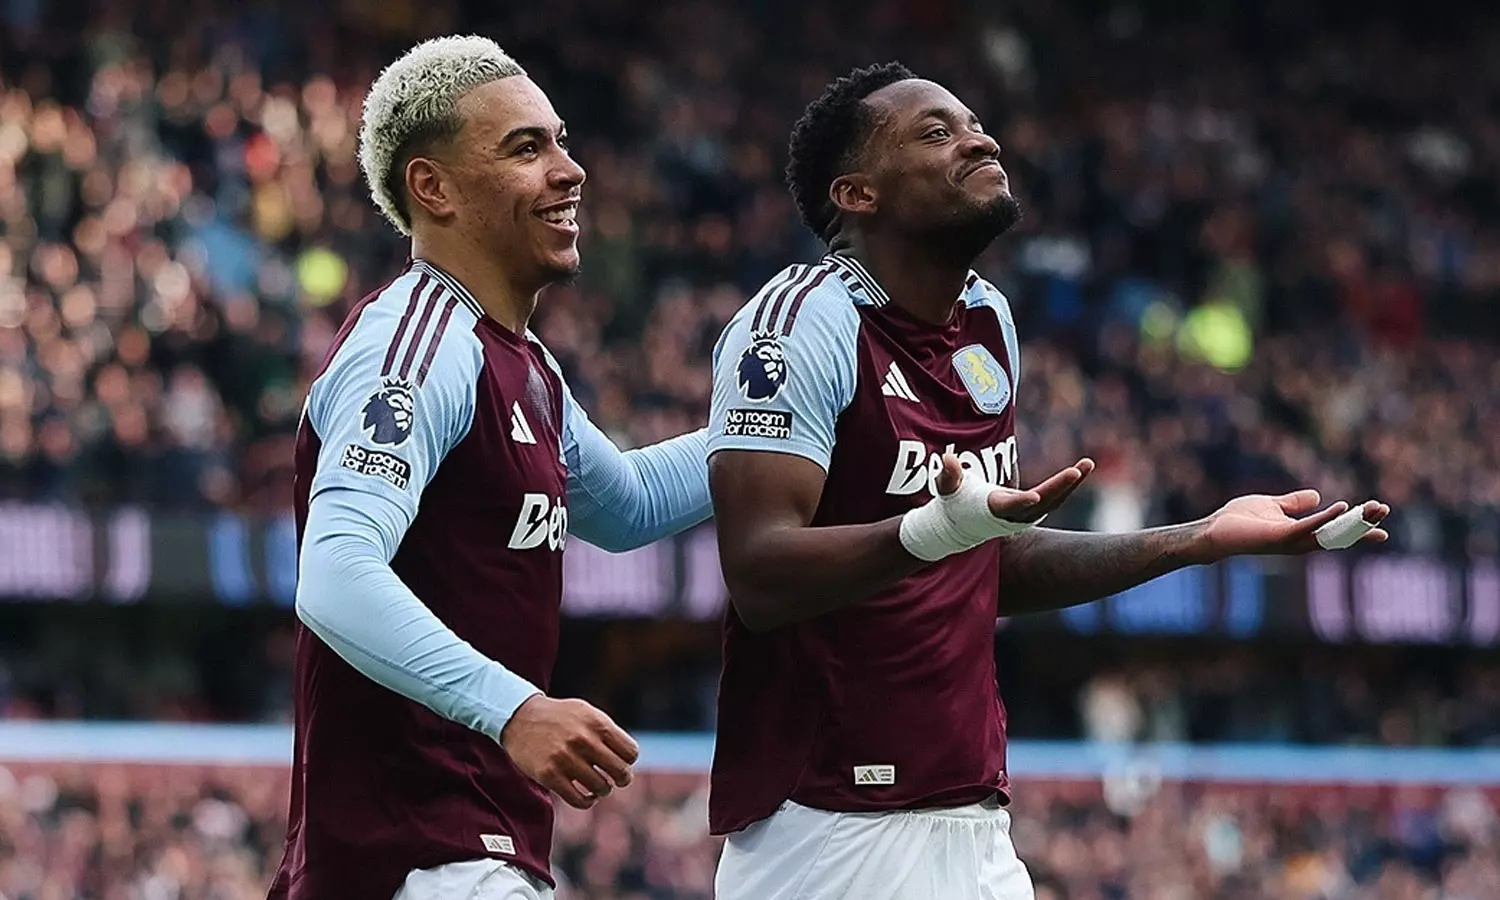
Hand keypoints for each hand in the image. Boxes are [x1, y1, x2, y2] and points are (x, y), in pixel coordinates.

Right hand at [499, 695, 639, 809]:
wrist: (519, 717)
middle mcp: (583, 740)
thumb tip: (629, 758)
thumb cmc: (559, 717)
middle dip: (622, 779)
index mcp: (597, 723)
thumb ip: (608, 732)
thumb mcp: (586, 713)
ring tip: (598, 785)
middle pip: (620, 772)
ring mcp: (565, 758)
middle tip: (617, 779)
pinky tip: (587, 795)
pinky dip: (588, 802)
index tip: (621, 761)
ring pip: (602, 788)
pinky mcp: (549, 775)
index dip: (628, 760)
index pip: (630, 753)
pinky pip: (579, 800)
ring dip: (603, 790)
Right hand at [933, 453, 1095, 523]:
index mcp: (994, 508)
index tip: (1036, 496)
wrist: (962, 526)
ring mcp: (1027, 514)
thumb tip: (948, 460)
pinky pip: (1056, 498)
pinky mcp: (1034, 510)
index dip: (1022, 501)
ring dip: (1072, 483)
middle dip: (1060, 487)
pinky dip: (1069, 484)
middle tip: (1077, 470)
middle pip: (1042, 503)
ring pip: (1054, 501)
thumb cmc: (954, 503)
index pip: (1011, 506)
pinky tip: (1084, 469)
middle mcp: (1014, 515)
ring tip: (1088, 463)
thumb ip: (948, 476)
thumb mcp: (947, 489)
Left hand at [1200, 490, 1389, 560]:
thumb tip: (1316, 495)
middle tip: (1384, 510)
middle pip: (1339, 534)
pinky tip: (1342, 507)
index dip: (1358, 525)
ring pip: (1329, 533)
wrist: (1214, 530)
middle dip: (1362, 523)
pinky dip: (1325, 518)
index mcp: (1301, 533)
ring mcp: (1290, 541)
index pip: (1336, 531)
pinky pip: (1307, 527)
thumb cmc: (1239, 520)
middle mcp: (1300, 541)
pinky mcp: (1278, 536)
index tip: (1381, 518)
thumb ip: (1294, 503)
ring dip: (1352, 521)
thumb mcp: (1273, 506)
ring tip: (1373, 509)